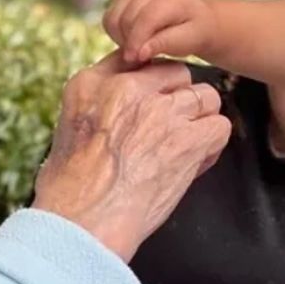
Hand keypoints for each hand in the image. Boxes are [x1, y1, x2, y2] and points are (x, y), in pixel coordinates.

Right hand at [33, 51, 230, 259]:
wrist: (81, 223)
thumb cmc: (69, 188)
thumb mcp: (66, 127)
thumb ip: (96, 101)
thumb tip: (120, 95)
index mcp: (92, 83)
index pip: (139, 60)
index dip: (153, 84)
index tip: (152, 103)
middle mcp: (128, 88)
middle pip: (177, 73)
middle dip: (178, 98)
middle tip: (169, 128)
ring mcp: (161, 112)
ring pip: (204, 96)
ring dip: (199, 119)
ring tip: (184, 143)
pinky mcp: (186, 141)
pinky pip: (218, 126)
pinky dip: (212, 144)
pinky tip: (195, 159)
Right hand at [104, 0, 219, 64]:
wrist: (198, 20)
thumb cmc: (195, 32)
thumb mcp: (189, 41)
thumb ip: (165, 44)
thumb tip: (140, 52)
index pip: (145, 18)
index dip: (136, 41)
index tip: (134, 59)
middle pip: (126, 18)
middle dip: (129, 41)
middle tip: (139, 56)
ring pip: (113, 17)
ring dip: (121, 37)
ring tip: (137, 48)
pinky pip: (109, 16)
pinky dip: (115, 31)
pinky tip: (131, 39)